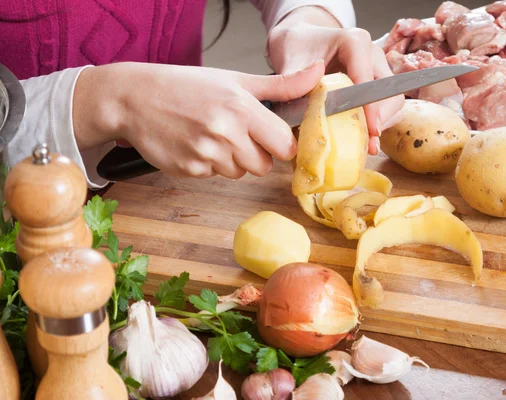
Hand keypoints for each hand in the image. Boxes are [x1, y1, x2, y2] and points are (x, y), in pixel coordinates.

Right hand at [73, 61, 324, 178]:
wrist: (134, 98)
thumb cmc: (186, 86)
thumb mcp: (235, 79)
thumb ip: (280, 86)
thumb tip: (318, 74)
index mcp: (242, 108)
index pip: (285, 145)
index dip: (281, 144)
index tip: (273, 138)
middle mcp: (225, 133)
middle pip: (264, 166)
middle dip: (256, 154)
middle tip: (236, 133)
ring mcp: (206, 155)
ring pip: (239, 173)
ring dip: (231, 160)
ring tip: (211, 135)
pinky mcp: (189, 170)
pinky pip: (214, 176)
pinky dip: (208, 165)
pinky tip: (194, 143)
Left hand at [267, 7, 404, 154]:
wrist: (299, 43)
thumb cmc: (296, 47)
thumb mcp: (289, 60)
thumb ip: (292, 82)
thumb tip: (299, 107)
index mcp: (354, 42)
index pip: (367, 78)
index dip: (370, 107)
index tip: (371, 130)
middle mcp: (371, 55)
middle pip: (389, 91)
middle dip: (380, 119)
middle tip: (368, 144)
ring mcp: (376, 70)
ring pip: (392, 102)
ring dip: (381, 124)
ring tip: (365, 144)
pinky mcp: (375, 86)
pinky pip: (385, 108)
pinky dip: (375, 124)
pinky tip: (361, 136)